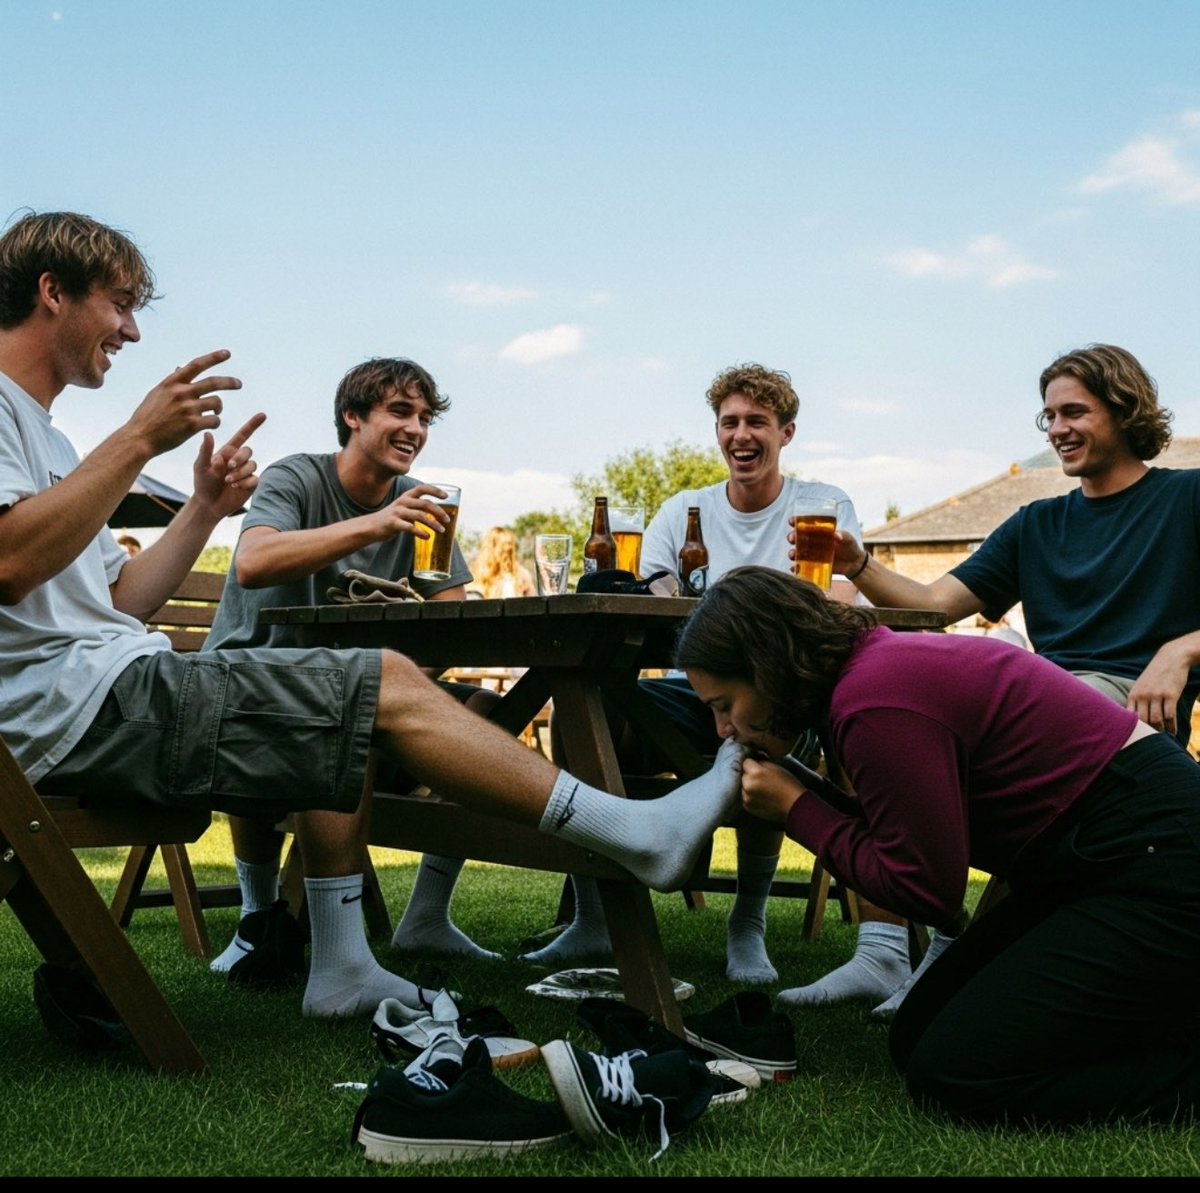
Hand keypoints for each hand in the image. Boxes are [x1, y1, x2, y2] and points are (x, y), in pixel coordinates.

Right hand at [125, 350, 243, 456]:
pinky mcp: (192, 425)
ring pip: (216, 402)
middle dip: (229, 382)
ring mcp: (187, 408)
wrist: (140, 438)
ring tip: (215, 412)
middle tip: (239, 384)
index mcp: (172, 383)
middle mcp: (181, 393)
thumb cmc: (147, 417)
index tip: (227, 353)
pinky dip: (215, 422)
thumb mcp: (157, 394)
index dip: (213, 358)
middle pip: (213, 382)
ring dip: (218, 408)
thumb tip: (180, 367)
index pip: (196, 365)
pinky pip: (215, 420)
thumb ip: (172, 382)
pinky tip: (210, 424)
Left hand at [192, 413, 266, 518]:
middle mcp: (238, 459)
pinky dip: (245, 482)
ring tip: (229, 481)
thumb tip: (208, 433)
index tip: (263, 415)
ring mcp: (246, 471)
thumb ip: (205, 451)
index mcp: (227, 452)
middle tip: (229, 466)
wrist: (208, 504)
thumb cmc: (202, 483)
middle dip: (240, 458)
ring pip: (252, 465)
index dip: (253, 424)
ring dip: (240, 472)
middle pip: (248, 450)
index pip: (243, 435)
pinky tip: (236, 487)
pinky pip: (254, 478)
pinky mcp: (251, 483)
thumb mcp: (200, 466)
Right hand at [373, 485, 453, 541]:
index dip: (435, 490)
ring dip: (433, 523)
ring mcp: (397, 512)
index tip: (446, 496)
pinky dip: (420, 532)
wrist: (372, 526)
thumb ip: (419, 508)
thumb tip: (440, 514)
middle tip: (448, 521)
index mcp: (406, 496)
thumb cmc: (394, 518)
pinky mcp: (393, 523)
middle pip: (425, 504)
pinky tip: (427, 537)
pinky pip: (410, 527)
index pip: (422, 488)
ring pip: (420, 516)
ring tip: (441, 531)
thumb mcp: (405, 508)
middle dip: (439, 512)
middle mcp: (403, 502)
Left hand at [740, 756, 804, 825]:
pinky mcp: (747, 806)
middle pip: (744, 774)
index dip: (753, 763)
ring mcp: (747, 797)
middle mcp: (748, 785)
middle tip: (763, 779)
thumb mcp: (776, 767)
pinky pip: (745, 796)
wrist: (795, 805)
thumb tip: (753, 761)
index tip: (758, 765)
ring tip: (764, 789)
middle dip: (750, 775)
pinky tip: (762, 796)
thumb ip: (761, 763)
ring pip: (743, 786)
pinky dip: (751, 796)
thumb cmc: (788, 784)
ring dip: (750, 785)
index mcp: (755, 772)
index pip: (746, 762)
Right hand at [786, 526, 864, 574]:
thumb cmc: (850, 546)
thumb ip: (844, 535)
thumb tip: (837, 535)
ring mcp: (811, 554)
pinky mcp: (812, 566)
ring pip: (796, 552)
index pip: (804, 524)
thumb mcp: (848, 539)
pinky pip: (801, 567)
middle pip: (797, 538)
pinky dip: (796, 568)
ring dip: (792, 553)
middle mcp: (811, 542)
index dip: (795, 522)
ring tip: (793, 555)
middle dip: (792, 537)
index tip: (791, 521)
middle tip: (792, 538)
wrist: (854, 563)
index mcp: (818, 532)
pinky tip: (794, 568)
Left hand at [1126, 645, 1188, 736]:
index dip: (1131, 728)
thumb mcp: (1141, 685)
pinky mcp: (1171, 695)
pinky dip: (1172, 726)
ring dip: (1160, 730)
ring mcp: (1156, 695)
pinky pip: (1170, 715)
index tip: (1135, 737)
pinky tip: (1173, 732)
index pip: (1129, 716)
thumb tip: (1132, 718)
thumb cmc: (1156, 674)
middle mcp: (1143, 695)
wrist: (1172, 658)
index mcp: (1133, 694)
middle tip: (1152, 739)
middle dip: (1147, 732)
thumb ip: (1137, 699)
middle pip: (1143, 721)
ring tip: (1163, 735)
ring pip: (1156, 720)